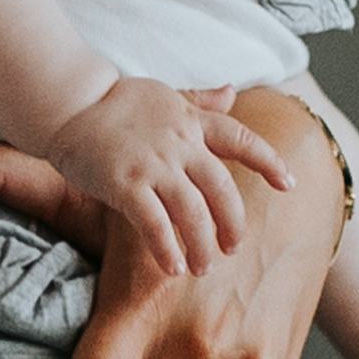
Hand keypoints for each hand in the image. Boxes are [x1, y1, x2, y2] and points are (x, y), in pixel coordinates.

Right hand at [26, 74, 285, 286]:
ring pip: (192, 212)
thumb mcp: (165, 95)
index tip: (289, 184)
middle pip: (221, 188)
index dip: (268, 161)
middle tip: (231, 247)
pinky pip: (154, 223)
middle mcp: (179, 142)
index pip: (240, 138)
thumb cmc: (115, 102)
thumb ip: (200, 100)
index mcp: (191, 121)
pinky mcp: (125, 183)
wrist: (69, 102)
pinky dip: (166, 248)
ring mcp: (153, 164)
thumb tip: (232, 90)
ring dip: (201, 244)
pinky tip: (172, 267)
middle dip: (232, 222)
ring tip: (202, 267)